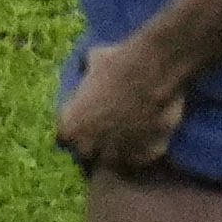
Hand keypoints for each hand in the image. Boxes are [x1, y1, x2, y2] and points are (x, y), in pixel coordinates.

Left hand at [53, 36, 187, 174]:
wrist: (154, 65)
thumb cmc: (119, 61)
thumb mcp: (93, 62)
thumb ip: (86, 75)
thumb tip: (85, 68)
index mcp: (69, 128)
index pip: (66, 137)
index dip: (79, 128)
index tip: (90, 119)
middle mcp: (89, 148)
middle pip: (88, 153)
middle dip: (97, 143)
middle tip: (112, 124)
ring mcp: (118, 155)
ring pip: (116, 159)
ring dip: (122, 149)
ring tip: (133, 129)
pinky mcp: (145, 156)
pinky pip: (142, 157)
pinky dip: (146, 148)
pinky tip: (152, 131)